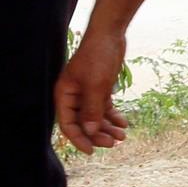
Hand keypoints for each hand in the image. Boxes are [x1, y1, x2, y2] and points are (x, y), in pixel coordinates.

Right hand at [56, 26, 130, 151]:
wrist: (109, 35)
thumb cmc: (97, 57)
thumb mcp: (95, 85)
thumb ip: (91, 109)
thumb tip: (89, 132)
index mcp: (64, 95)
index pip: (67, 124)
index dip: (78, 139)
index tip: (91, 151)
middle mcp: (73, 96)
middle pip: (82, 123)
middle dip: (97, 135)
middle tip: (113, 143)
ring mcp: (86, 93)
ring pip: (95, 117)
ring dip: (107, 128)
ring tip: (122, 136)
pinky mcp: (99, 89)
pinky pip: (104, 109)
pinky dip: (113, 117)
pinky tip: (123, 123)